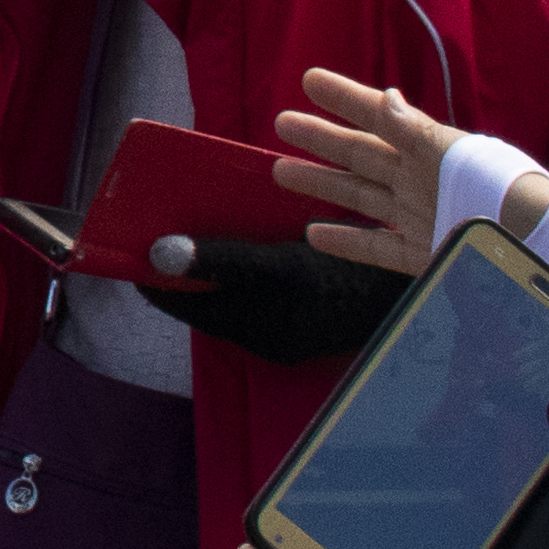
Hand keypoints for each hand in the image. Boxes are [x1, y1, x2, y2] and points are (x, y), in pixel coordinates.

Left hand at [133, 232, 405, 364]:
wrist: (422, 293)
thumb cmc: (351, 281)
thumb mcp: (281, 265)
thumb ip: (222, 260)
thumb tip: (158, 253)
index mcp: (253, 329)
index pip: (176, 303)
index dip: (150, 271)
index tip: (125, 235)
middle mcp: (264, 335)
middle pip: (201, 293)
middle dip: (181, 257)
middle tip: (159, 214)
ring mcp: (285, 326)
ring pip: (230, 287)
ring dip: (213, 254)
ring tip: (194, 214)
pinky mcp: (305, 315)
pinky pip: (259, 284)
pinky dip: (245, 259)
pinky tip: (246, 227)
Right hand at [267, 66, 527, 279]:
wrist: (540, 247)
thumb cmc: (506, 193)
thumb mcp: (459, 155)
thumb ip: (417, 132)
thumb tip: (386, 96)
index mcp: (430, 149)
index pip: (379, 117)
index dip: (345, 98)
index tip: (311, 80)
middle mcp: (419, 180)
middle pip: (361, 155)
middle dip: (322, 138)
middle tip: (282, 123)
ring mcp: (418, 217)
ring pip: (359, 197)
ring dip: (322, 184)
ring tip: (282, 172)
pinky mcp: (421, 255)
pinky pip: (375, 247)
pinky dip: (345, 242)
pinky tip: (315, 233)